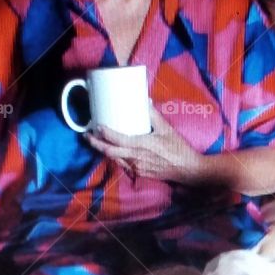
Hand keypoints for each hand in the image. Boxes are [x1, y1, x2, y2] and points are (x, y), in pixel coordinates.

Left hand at [85, 102, 204, 183]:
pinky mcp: (139, 173)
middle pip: (108, 152)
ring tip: (97, 142)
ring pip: (114, 159)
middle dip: (95, 144)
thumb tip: (144, 100)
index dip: (103, 133)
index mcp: (140, 145)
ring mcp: (136, 167)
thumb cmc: (178, 148)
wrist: (186, 169)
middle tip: (87, 136)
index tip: (96, 125)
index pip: (115, 139)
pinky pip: (122, 165)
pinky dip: (115, 158)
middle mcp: (135, 158)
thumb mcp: (166, 128)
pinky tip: (114, 152)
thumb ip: (153, 115)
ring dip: (104, 151)